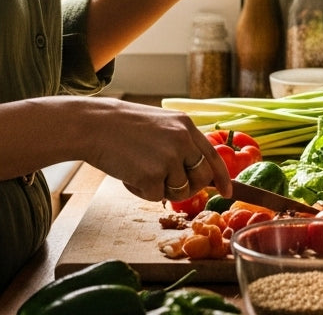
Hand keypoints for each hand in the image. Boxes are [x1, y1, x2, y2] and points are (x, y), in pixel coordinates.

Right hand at [82, 98, 233, 202]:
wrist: (93, 125)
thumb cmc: (122, 127)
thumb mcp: (160, 125)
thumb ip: (181, 142)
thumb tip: (198, 170)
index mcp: (186, 126)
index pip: (214, 156)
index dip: (223, 178)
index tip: (229, 192)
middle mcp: (183, 141)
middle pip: (202, 178)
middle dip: (190, 188)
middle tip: (166, 183)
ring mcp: (169, 158)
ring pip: (179, 190)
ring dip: (160, 188)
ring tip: (139, 169)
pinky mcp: (153, 175)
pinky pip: (156, 197)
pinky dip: (141, 191)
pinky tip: (128, 174)